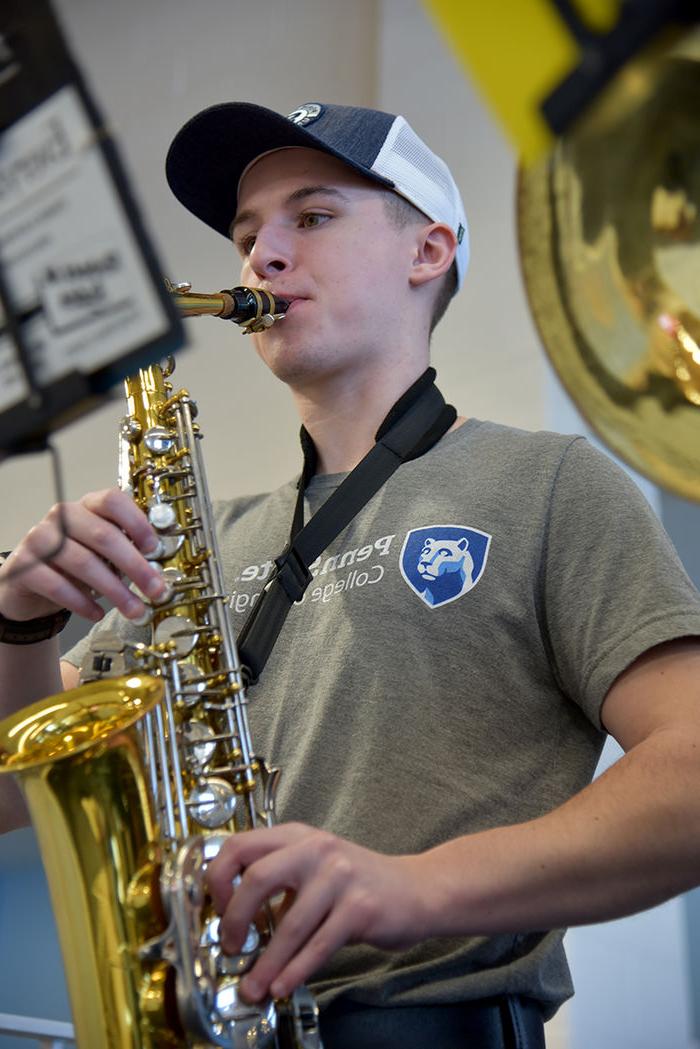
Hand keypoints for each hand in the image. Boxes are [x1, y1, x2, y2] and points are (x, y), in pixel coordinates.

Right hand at [0, 488, 165, 623]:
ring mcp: (40, 539)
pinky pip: (57, 585)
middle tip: (156, 590)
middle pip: (104, 535)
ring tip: (134, 609)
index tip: (155, 548)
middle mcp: (62, 516)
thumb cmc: (74, 565)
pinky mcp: (24, 565)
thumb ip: (126, 551)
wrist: (29, 583)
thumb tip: (157, 570)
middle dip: (135, 566)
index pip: (112, 500)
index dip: (136, 522)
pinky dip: (82, 603)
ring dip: (114, 590)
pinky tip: (97, 614)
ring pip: (83, 562)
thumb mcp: (102, 553)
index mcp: (87, 506)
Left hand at [207, 822, 429, 1002]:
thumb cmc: (357, 883)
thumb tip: (232, 920)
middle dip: (234, 919)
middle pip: (257, 877)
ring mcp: (340, 876)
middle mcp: (316, 848)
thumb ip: (277, 882)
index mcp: (297, 836)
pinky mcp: (360, 907)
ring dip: (266, 963)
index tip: (216, 909)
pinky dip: (295, 970)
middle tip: (228, 946)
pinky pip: (318, 945)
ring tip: (253, 986)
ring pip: (290, 924)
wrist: (416, 889)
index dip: (218, 879)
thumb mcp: (313, 868)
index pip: (240, 846)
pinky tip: (282, 984)